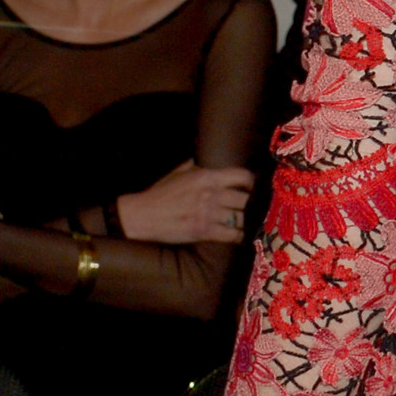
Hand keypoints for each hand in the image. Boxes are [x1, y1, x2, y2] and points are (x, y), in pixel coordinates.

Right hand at [116, 161, 256, 245]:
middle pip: (246, 199)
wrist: (141, 216)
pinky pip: (232, 234)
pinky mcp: (204, 231)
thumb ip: (195, 166)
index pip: (242, 176)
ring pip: (242, 218)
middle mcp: (211, 194)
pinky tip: (240, 235)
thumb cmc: (159, 194)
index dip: (251, 183)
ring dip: (246, 221)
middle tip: (253, 208)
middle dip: (251, 204)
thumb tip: (204, 159)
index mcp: (206, 177)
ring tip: (249, 223)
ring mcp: (208, 214)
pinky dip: (239, 236)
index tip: (253, 188)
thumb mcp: (178, 173)